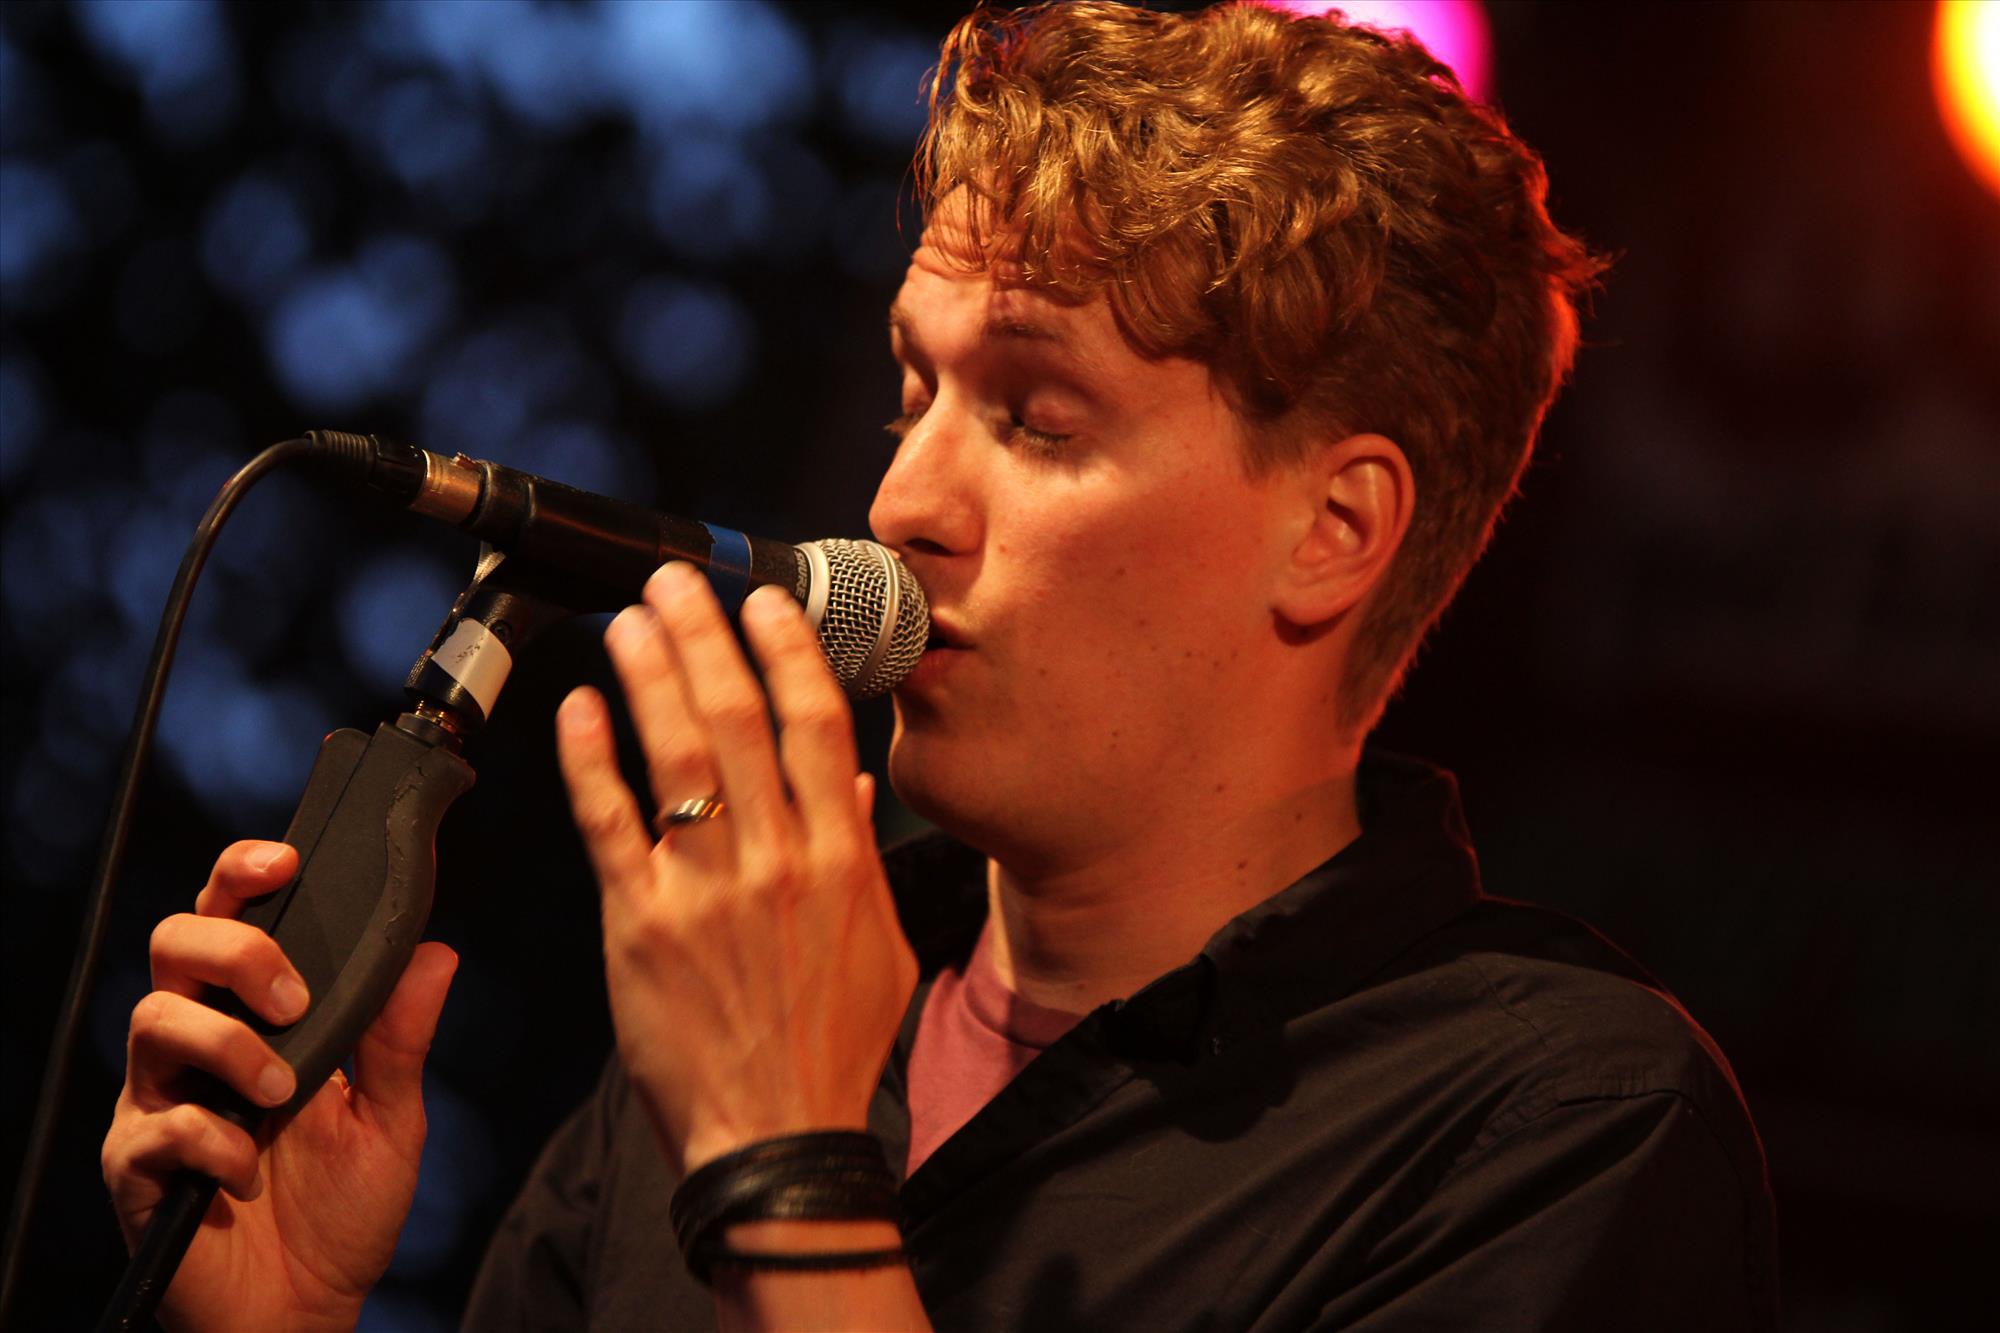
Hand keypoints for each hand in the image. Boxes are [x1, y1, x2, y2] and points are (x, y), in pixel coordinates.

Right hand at [102, 840, 457, 1331]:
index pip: (234, 917)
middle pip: (175, 944)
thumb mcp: (392, 1117)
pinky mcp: (139, 1167)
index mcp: (258, 1016)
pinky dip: (210, 1141)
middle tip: (294, 994)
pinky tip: (249, 1170)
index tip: (285, 859)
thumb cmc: (343, 1209)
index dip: (244, 873)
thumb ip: (401, 1037)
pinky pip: (154, 1126)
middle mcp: (201, 1043)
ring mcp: (162, 1101)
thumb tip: (435, 951)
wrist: (307, 1310)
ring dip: (228, 1044)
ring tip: (284, 1092)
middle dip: (235, 948)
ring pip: (153, 1019)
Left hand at [556, 563, 917, 1174]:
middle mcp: (778, 861)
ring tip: (625, 618)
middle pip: (739, 718)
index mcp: (841, 860)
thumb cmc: (832, 1048)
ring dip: (648, 674)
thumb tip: (849, 781)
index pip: (815, 725)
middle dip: (704, 636)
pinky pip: (610, 824)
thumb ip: (860, 855)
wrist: (777, 1140)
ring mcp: (707, 891)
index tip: (760, 601)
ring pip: (677, 754)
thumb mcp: (881, 949)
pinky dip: (591, 760)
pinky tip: (577, 708)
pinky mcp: (641, 926)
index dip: (785, 652)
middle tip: (673, 580)